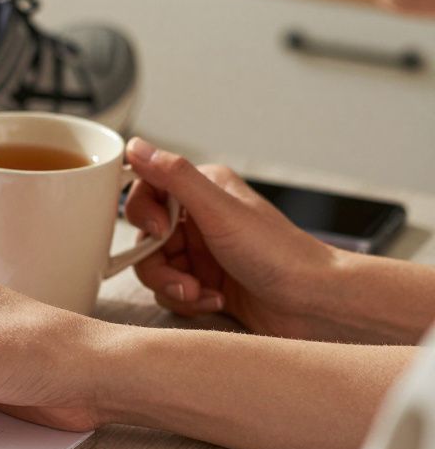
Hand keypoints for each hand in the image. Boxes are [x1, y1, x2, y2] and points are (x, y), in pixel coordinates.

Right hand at [123, 138, 340, 339]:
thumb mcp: (219, 211)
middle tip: (183, 279)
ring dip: (173, 287)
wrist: (313, 303)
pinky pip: (171, 291)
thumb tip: (135, 145)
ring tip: (201, 294)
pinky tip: (215, 301)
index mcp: (204, 190)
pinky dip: (188, 301)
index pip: (147, 191)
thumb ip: (175, 176)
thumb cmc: (279, 254)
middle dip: (159, 265)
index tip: (158, 232)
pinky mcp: (205, 282)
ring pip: (154, 268)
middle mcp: (200, 218)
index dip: (142, 215)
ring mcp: (202, 252)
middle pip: (145, 239)